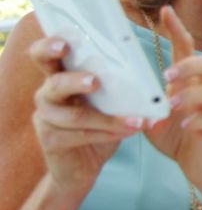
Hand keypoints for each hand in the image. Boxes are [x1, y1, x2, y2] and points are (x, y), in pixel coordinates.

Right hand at [29, 37, 143, 190]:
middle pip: (54, 83)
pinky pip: (81, 135)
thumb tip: (149, 78)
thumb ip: (118, 86)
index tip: (64, 43)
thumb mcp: (109, 102)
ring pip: (75, 116)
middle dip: (74, 80)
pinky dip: (109, 133)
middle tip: (95, 81)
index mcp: (60, 76)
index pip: (44, 56)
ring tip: (137, 120)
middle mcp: (47, 95)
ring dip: (109, 119)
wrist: (83, 166)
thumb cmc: (98, 125)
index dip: (48, 46)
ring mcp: (45, 119)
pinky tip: (130, 131)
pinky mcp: (50, 141)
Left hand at [144, 6, 201, 180]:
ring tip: (172, 106)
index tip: (165, 11)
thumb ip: (142, 97)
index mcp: (190, 78)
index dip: (177, 28)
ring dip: (195, 95)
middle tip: (168, 77)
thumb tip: (119, 86)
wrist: (193, 160)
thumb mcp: (151, 110)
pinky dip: (200, 119)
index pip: (188, 46)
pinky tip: (184, 125)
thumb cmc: (171, 130)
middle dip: (194, 65)